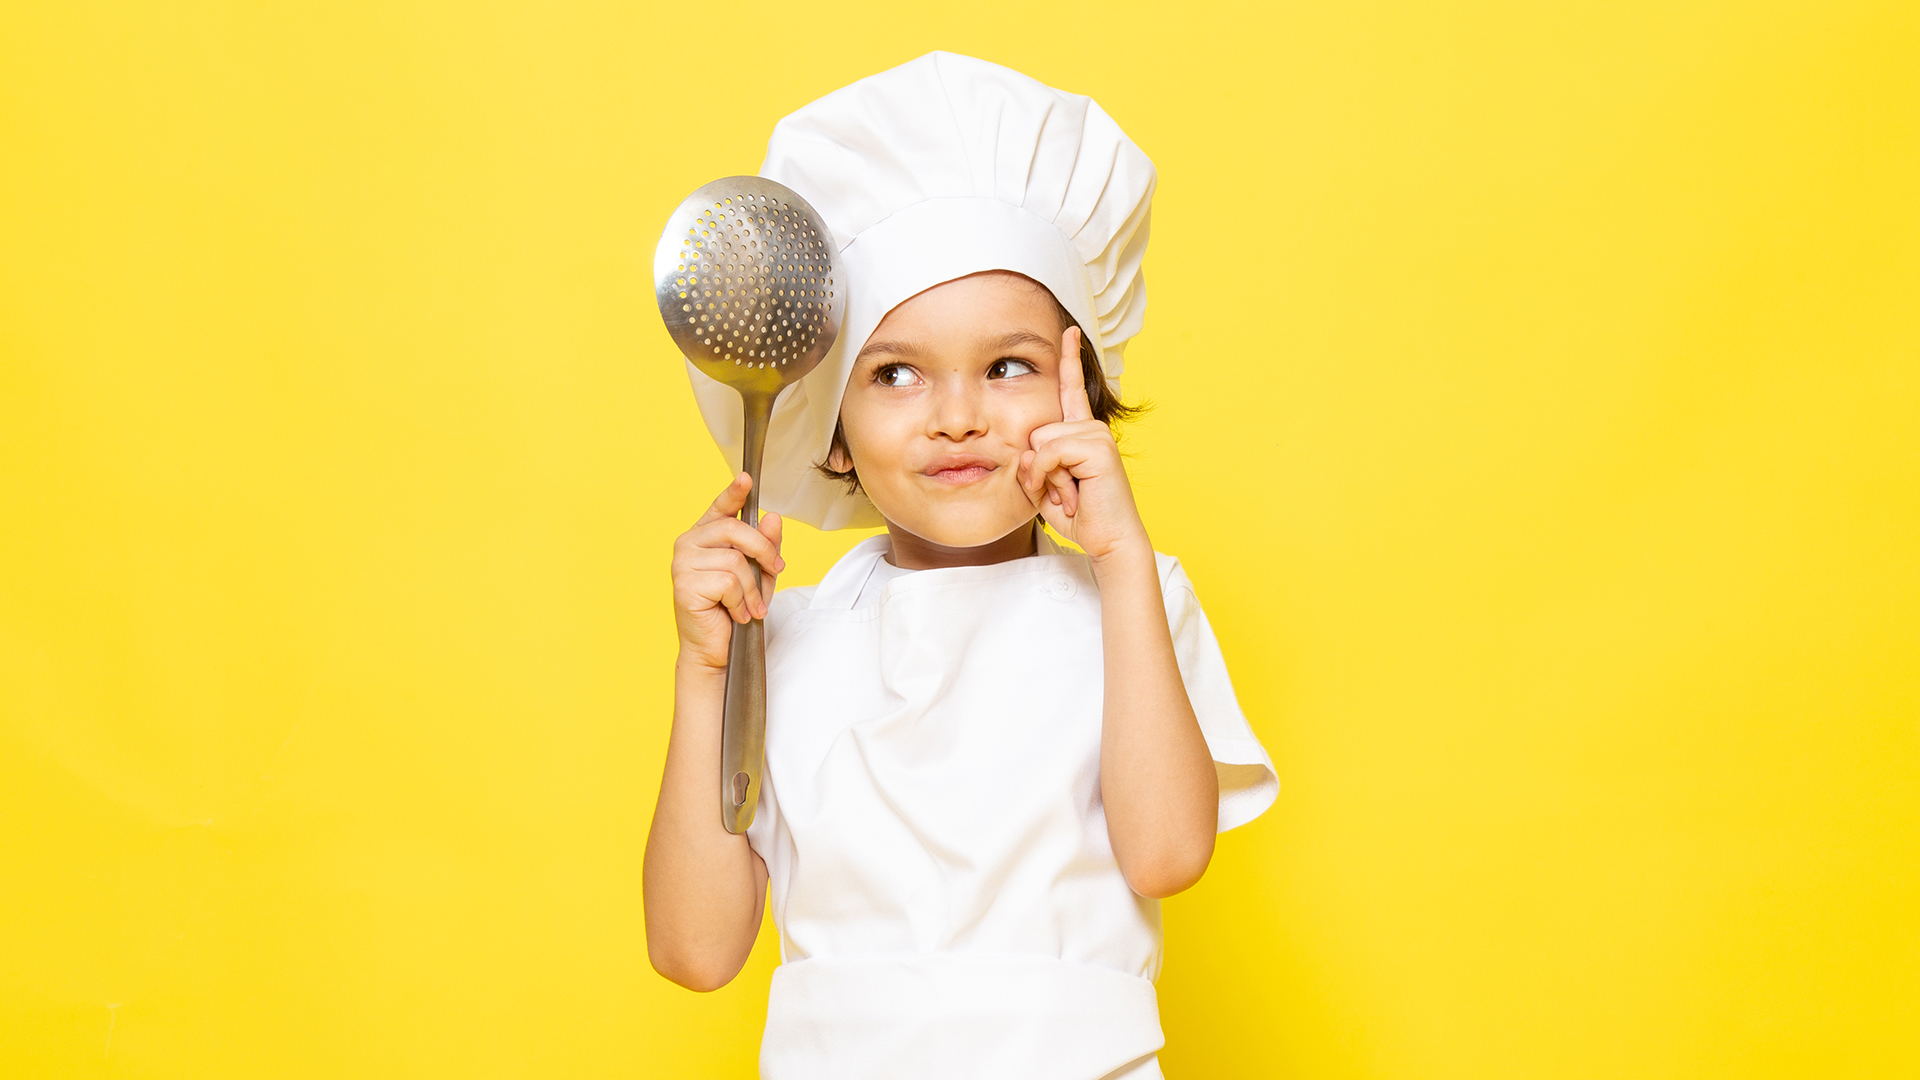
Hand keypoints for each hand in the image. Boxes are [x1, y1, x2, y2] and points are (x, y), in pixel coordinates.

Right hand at [671, 473, 784, 671]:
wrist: (715, 649)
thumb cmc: (734, 609)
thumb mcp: (759, 574)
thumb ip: (766, 546)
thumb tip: (773, 517)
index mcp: (704, 536)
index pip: (720, 508)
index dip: (734, 493)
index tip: (747, 478)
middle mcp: (688, 544)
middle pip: (735, 530)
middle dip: (764, 551)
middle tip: (776, 571)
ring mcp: (682, 563)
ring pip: (735, 561)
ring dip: (752, 588)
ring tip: (750, 606)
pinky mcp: (684, 585)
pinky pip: (728, 583)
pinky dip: (741, 601)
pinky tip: (736, 613)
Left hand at [1018, 328, 1149, 562]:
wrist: (1110, 540)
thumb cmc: (1080, 516)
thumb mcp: (1044, 487)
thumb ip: (1031, 464)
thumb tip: (1028, 451)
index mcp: (1081, 434)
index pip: (1072, 390)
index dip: (1070, 360)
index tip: (1069, 331)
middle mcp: (1092, 428)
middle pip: (1035, 430)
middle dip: (1037, 467)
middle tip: (1064, 491)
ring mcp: (1097, 435)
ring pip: (1040, 441)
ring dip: (1045, 475)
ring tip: (1071, 494)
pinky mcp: (1098, 447)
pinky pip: (1050, 452)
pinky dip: (1049, 475)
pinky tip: (1071, 493)